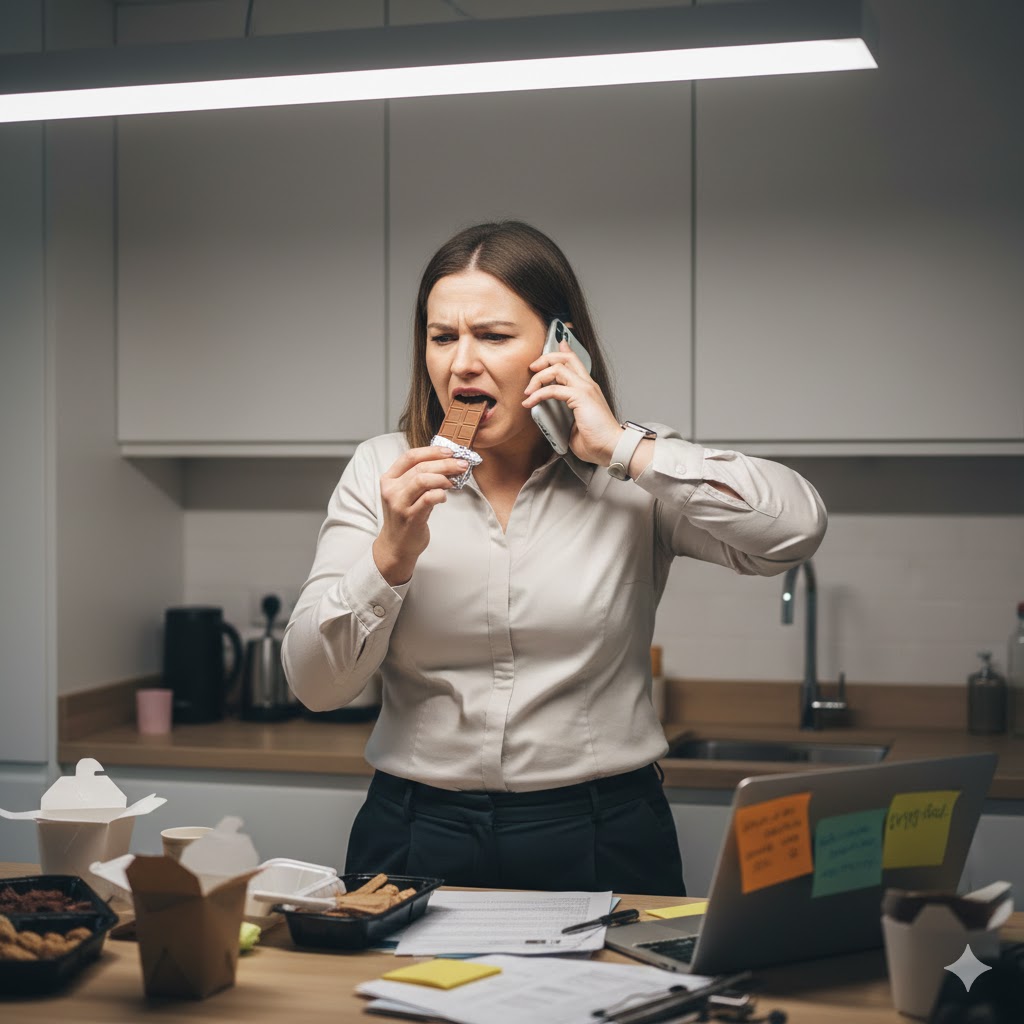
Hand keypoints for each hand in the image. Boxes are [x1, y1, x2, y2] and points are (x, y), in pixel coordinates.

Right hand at [372, 446, 468, 584]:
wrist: (397, 545)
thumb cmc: (406, 516)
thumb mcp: (406, 493)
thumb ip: (419, 477)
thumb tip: (447, 462)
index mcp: (389, 478)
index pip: (410, 456)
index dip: (432, 451)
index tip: (450, 451)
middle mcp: (391, 489)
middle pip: (420, 467)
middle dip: (445, 463)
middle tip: (462, 464)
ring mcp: (399, 503)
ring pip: (423, 479)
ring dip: (443, 477)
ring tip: (454, 480)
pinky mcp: (410, 517)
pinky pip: (429, 498)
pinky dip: (441, 493)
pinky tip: (444, 496)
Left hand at [522, 339, 620, 464]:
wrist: (611, 448)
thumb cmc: (596, 441)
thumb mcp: (574, 424)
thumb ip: (564, 415)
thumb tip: (550, 417)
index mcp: (588, 389)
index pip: (575, 362)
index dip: (563, 351)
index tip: (554, 345)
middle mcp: (587, 385)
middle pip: (566, 358)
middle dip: (545, 358)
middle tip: (532, 369)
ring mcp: (585, 389)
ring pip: (558, 368)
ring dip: (538, 377)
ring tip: (528, 392)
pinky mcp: (581, 397)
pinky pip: (553, 389)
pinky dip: (538, 394)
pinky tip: (530, 402)